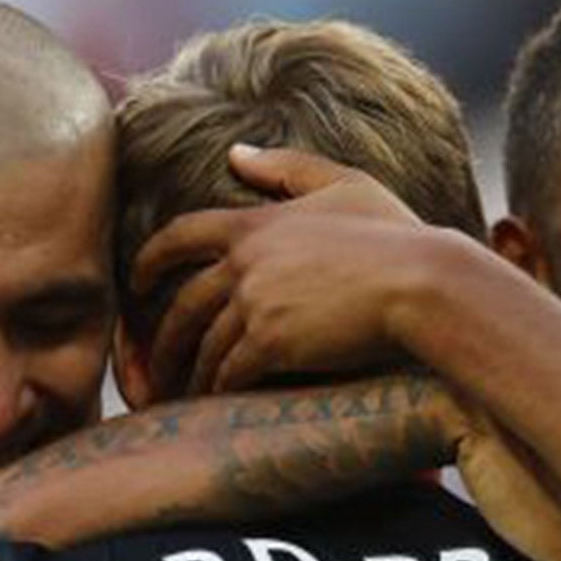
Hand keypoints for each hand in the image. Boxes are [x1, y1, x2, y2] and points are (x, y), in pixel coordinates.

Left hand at [133, 146, 426, 397]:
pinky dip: (218, 392)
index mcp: (255, 223)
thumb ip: (287, 167)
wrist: (422, 282)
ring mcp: (255, 304)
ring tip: (184, 397)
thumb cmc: (396, 234)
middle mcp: (244, 263)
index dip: (151, 259)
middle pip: (182, 305)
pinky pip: (228, 374)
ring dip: (189, 374)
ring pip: (203, 346)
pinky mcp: (271, 344)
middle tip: (152, 364)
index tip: (138, 281)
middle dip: (162, 339)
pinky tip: (217, 407)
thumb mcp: (344, 183)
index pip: (180, 235)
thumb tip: (237, 154)